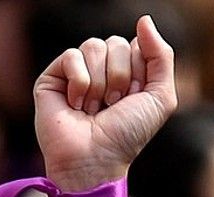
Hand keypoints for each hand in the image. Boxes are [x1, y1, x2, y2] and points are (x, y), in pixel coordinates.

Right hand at [35, 15, 176, 189]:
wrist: (95, 161)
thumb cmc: (126, 136)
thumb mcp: (160, 97)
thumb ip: (161, 55)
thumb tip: (143, 19)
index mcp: (127, 72)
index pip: (136, 45)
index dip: (139, 72)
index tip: (133, 100)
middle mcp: (100, 70)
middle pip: (116, 42)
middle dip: (120, 77)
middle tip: (111, 106)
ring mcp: (75, 73)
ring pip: (94, 46)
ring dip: (99, 83)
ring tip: (93, 108)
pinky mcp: (52, 79)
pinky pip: (71, 56)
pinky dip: (79, 82)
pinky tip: (75, 105)